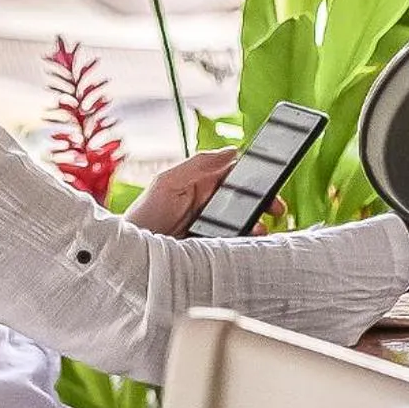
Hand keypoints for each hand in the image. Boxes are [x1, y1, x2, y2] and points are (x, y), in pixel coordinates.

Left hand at [124, 149, 287, 236]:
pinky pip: (237, 241)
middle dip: (266, 201)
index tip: (274, 175)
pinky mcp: (213, 245)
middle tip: (277, 208)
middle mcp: (211, 202)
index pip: (237, 171)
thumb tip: (233, 150)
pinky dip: (247, 242)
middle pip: (248, 197)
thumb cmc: (144, 216)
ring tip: (261, 229)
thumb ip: (198, 164)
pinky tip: (251, 243)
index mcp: (202, 182)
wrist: (131, 256)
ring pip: (246, 220)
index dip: (257, 173)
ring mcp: (213, 225)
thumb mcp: (167, 183)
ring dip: (258, 223)